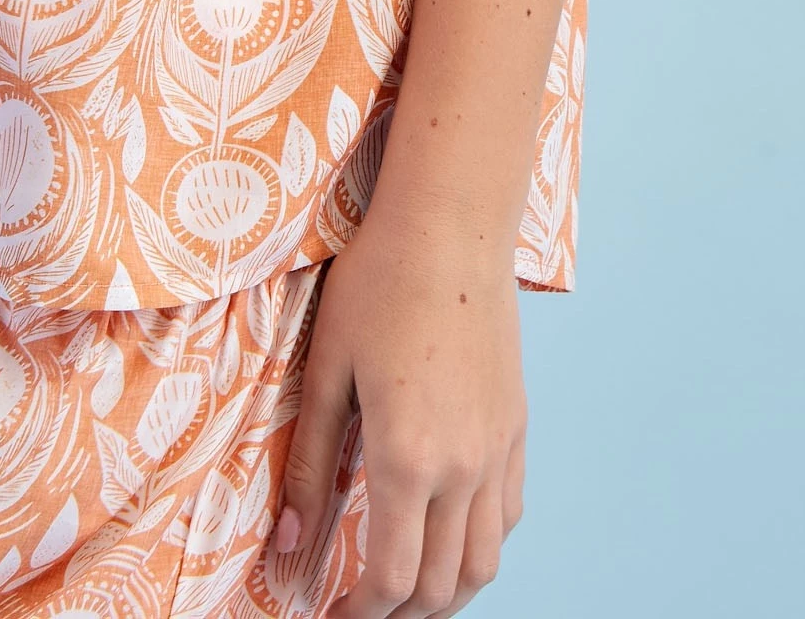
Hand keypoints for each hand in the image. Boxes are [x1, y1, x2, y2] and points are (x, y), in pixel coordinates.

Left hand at [275, 205, 525, 616]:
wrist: (451, 224)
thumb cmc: (378, 284)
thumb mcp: (326, 371)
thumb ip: (310, 464)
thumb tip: (287, 543)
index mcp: (407, 458)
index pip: (390, 579)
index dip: (358, 615)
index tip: (331, 616)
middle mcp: (463, 467)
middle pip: (441, 586)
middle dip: (398, 614)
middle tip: (359, 607)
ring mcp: (499, 448)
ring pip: (486, 562)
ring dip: (446, 592)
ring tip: (405, 589)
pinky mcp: (516, 425)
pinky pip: (509, 513)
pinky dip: (481, 546)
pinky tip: (450, 533)